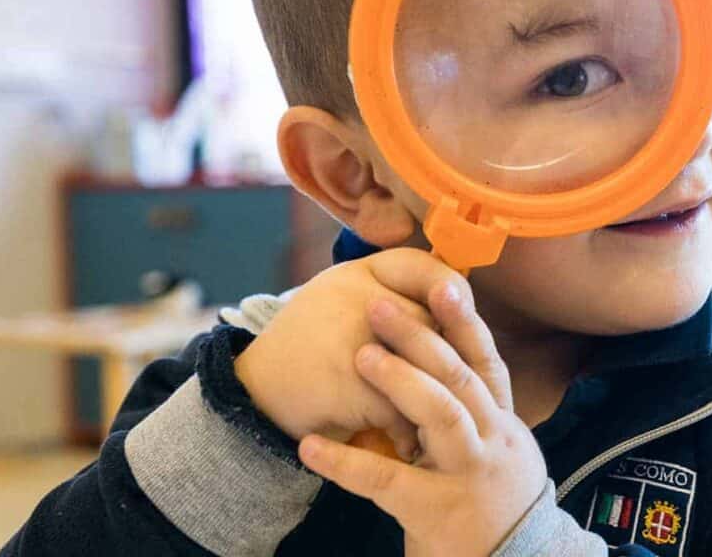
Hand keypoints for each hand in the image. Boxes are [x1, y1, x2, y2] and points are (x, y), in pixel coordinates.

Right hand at [233, 248, 450, 458]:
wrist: (254, 392)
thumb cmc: (310, 346)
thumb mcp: (342, 299)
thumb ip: (392, 293)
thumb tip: (457, 295)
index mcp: (357, 272)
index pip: (425, 267)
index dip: (450, 292)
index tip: (455, 320)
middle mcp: (357, 297)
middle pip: (432, 323)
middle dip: (441, 358)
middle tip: (446, 384)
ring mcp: (355, 338)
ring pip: (423, 368)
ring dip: (431, 398)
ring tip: (432, 417)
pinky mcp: (352, 382)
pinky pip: (402, 407)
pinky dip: (407, 430)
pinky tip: (405, 443)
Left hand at [295, 277, 546, 556]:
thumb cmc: (494, 503)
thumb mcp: (499, 450)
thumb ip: (474, 410)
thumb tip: (437, 357)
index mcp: (502, 422)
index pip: (485, 361)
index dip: (465, 321)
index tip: (444, 284)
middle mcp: (493, 440)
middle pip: (459, 377)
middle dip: (421, 337)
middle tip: (379, 306)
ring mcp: (470, 474)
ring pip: (441, 414)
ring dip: (401, 379)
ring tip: (361, 355)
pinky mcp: (438, 510)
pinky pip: (387, 482)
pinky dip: (346, 463)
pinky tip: (312, 448)